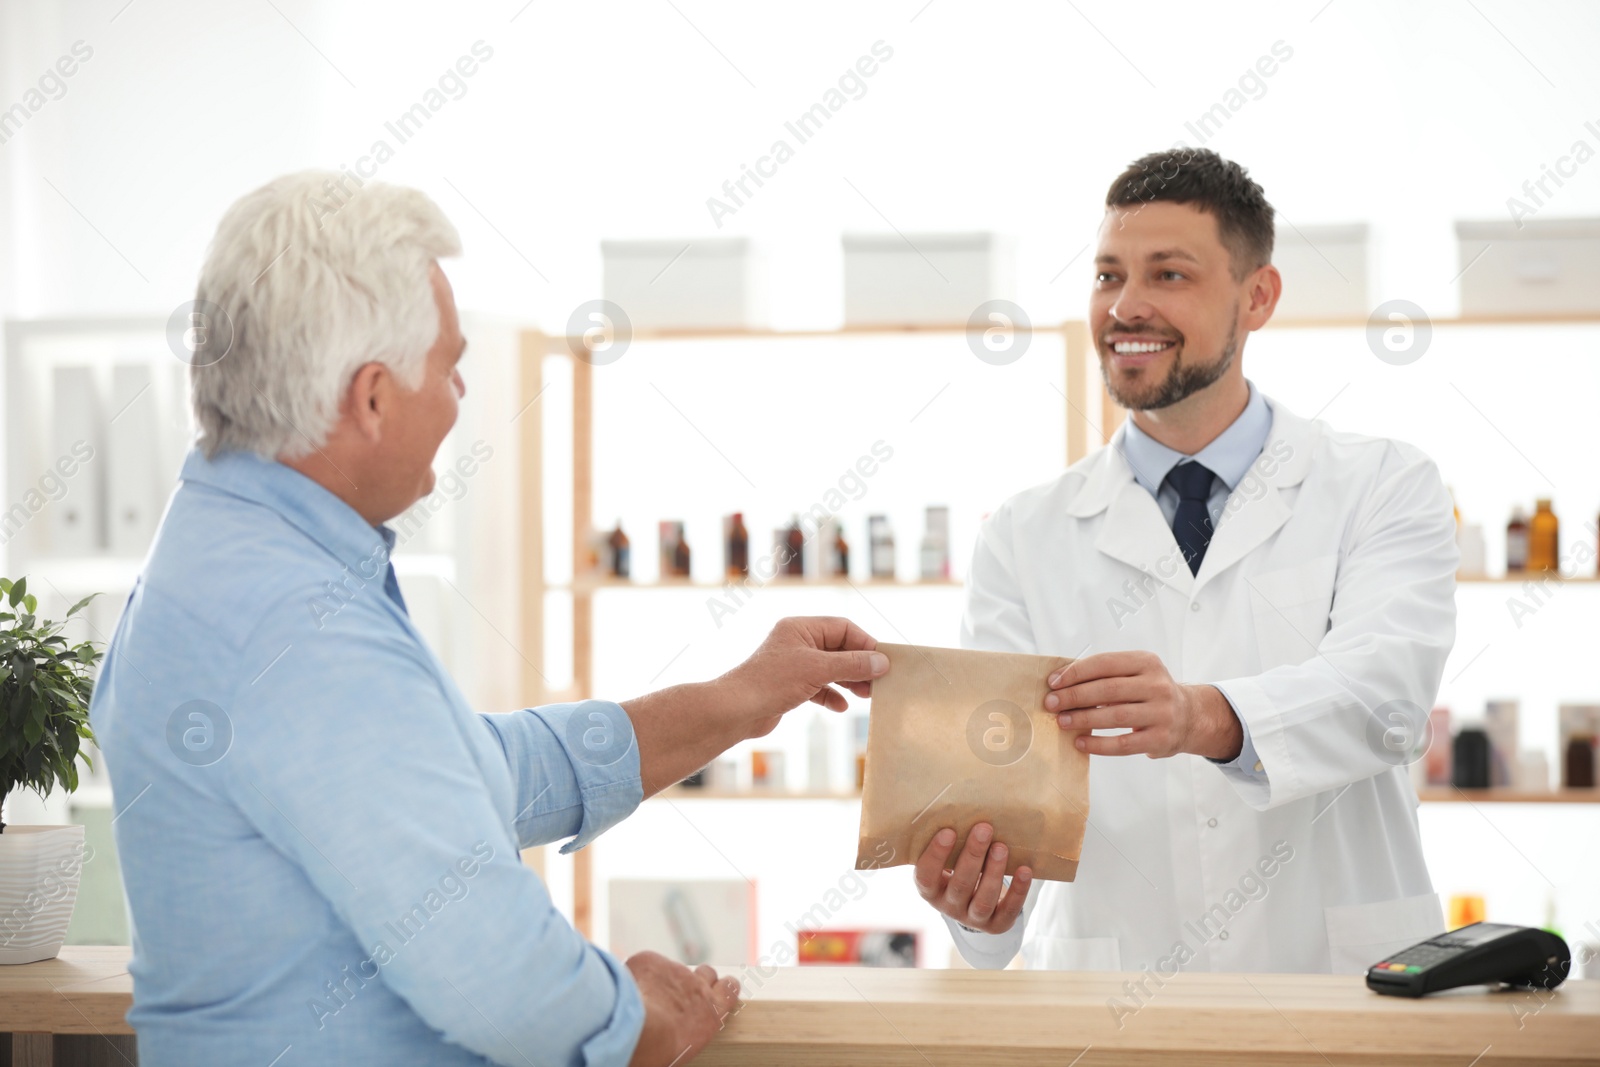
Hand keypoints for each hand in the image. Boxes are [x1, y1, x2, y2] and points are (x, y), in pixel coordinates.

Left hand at [626, 951, 739, 1066]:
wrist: (637, 1032)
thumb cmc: (659, 1050)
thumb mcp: (686, 1048)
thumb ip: (689, 1031)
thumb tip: (678, 1034)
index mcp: (711, 1012)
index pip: (730, 988)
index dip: (723, 987)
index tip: (717, 990)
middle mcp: (697, 987)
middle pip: (707, 972)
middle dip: (696, 979)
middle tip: (681, 993)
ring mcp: (674, 970)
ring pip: (674, 969)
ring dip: (666, 979)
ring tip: (650, 997)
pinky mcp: (651, 961)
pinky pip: (649, 964)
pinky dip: (642, 975)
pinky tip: (632, 990)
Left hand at [717, 617, 887, 738]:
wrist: (736, 710)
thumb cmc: (772, 682)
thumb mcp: (818, 669)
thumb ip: (852, 664)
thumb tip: (882, 661)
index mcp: (801, 628)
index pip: (842, 628)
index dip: (865, 643)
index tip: (883, 661)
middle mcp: (797, 642)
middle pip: (839, 649)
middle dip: (859, 665)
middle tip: (879, 682)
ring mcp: (793, 665)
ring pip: (830, 669)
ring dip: (849, 681)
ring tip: (866, 695)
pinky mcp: (790, 686)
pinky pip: (819, 687)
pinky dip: (831, 695)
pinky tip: (841, 707)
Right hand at [913, 822, 1031, 933]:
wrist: (972, 901)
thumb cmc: (956, 867)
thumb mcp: (946, 858)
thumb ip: (947, 840)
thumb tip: (958, 800)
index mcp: (930, 888)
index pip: (926, 875)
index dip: (936, 855)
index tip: (948, 830)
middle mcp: (948, 906)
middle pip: (959, 885)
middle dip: (973, 855)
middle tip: (984, 828)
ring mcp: (972, 918)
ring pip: (983, 900)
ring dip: (993, 872)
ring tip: (1002, 847)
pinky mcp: (996, 925)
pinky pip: (1008, 911)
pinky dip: (1018, 891)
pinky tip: (1025, 870)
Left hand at [1043, 650, 1241, 759]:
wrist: (1189, 716)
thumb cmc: (1149, 692)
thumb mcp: (1135, 673)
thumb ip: (1105, 674)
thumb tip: (1060, 682)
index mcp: (1147, 662)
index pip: (1105, 663)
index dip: (1076, 672)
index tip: (1053, 682)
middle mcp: (1157, 685)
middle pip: (1107, 689)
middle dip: (1074, 696)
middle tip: (1051, 703)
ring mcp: (1162, 712)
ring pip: (1114, 716)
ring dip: (1083, 719)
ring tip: (1061, 722)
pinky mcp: (1161, 738)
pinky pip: (1123, 743)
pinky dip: (1098, 744)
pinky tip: (1080, 743)